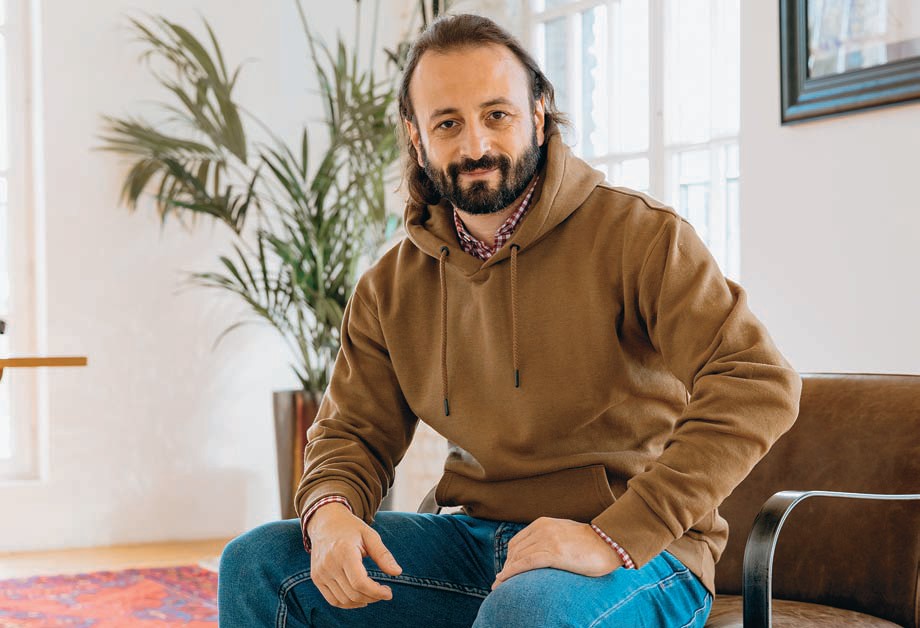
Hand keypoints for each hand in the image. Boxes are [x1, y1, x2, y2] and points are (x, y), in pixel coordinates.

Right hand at [307, 503, 403, 608]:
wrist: (325, 522)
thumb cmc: (351, 528)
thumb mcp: (370, 536)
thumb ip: (383, 555)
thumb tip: (397, 572)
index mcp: (344, 551)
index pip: (360, 582)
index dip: (376, 592)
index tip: (389, 593)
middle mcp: (329, 564)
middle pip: (353, 593)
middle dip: (372, 597)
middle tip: (383, 592)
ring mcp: (320, 573)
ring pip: (343, 600)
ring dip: (362, 602)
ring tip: (373, 594)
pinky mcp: (316, 578)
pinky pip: (333, 600)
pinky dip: (348, 604)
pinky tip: (359, 598)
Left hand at [491, 517, 623, 589]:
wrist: (609, 542)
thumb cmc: (590, 543)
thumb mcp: (564, 533)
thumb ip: (549, 538)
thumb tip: (539, 553)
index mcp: (543, 523)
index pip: (517, 542)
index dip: (509, 558)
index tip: (506, 571)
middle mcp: (542, 529)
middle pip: (515, 550)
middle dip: (506, 567)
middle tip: (501, 582)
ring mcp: (548, 540)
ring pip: (518, 557)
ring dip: (506, 573)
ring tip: (499, 586)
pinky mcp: (554, 553)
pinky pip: (526, 563)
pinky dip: (512, 573)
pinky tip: (505, 580)